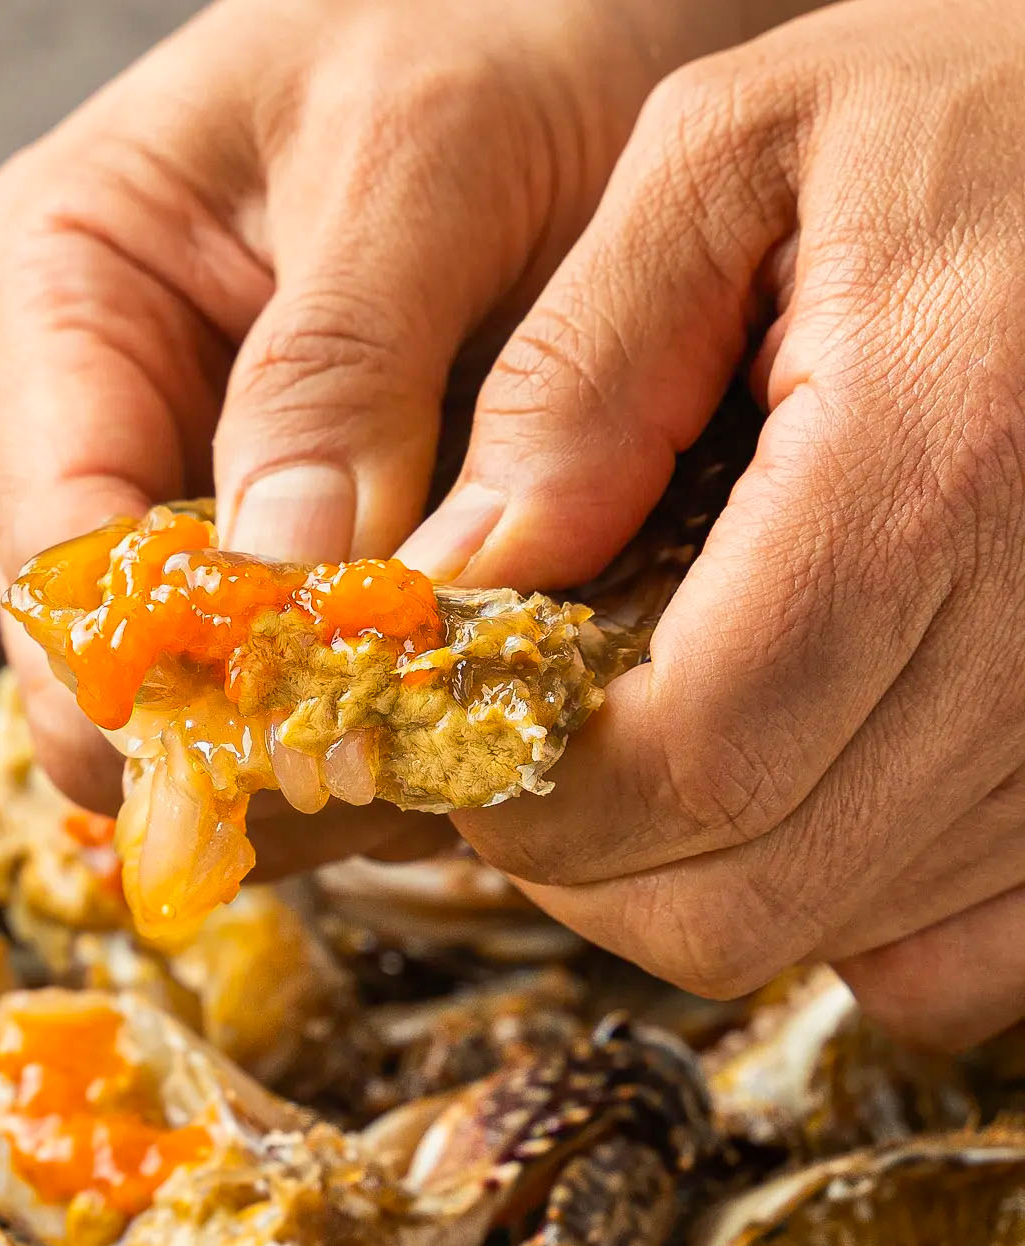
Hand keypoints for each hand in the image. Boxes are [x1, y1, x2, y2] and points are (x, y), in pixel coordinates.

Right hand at [0, 0, 798, 872]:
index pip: (55, 537)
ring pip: (180, 667)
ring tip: (420, 738)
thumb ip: (339, 362)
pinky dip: (338, 698)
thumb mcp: (421, 157)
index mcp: (57, 283)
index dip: (154, 666)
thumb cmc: (485, 35)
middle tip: (372, 758)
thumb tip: (278, 576)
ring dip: (287, 729)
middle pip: (99, 633)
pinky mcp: (260, 518)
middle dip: (221, 716)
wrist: (565, 31)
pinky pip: (265, 653)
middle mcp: (85, 397)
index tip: (288, 736)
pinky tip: (427, 699)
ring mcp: (170, 467)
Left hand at [419, 0, 1024, 1046]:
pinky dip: (831, 908)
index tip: (458, 751)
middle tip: (521, 764)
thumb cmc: (965, 118)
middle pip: (757, 893)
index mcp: (938, 458)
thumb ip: (580, 372)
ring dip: (689, 880)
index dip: (541, 802)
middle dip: (588, 863)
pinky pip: (955, 950)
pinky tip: (778, 784)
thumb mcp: (732, 161)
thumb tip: (464, 577)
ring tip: (635, 751)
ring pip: (840, 931)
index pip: (696, 757)